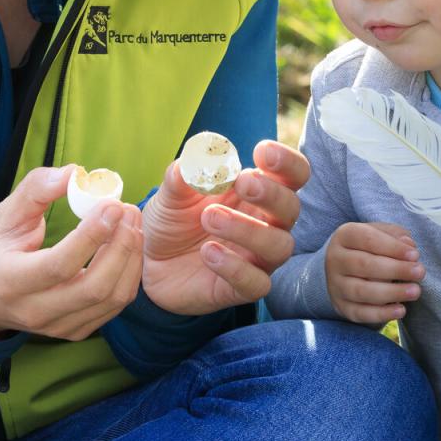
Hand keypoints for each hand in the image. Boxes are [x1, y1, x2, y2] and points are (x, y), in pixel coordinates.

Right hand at [0, 166, 142, 341]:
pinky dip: (128, 275)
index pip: (60, 265)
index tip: (113, 205)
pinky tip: (128, 246)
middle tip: (129, 211)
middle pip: (94, 288)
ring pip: (111, 300)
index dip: (92, 235)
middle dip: (121, 246)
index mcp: (11, 281)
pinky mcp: (73, 330)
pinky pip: (114, 306)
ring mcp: (56, 326)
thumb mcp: (5, 215)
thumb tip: (74, 174)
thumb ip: (36, 189)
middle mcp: (34, 310)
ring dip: (130, 259)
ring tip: (132, 224)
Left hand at [141, 140, 307, 315]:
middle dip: (271, 193)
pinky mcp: (243, 288)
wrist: (148, 263)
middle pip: (291, 208)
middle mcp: (266, 224)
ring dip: (248, 229)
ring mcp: (257, 258)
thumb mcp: (172, 193)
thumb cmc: (173, 220)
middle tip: (242, 183)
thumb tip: (198, 156)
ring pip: (279, 246)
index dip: (287, 162)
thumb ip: (185, 174)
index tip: (262, 151)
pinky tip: (208, 253)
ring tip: (209, 218)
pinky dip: (235, 268)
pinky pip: (256, 283)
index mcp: (258, 192)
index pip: (292, 175)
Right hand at [325, 221, 424, 324]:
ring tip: (415, 291)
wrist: (344, 269)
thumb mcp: (380, 233)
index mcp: (344, 235)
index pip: (368, 239)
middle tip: (420, 272)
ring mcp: (335, 284)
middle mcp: (335, 259)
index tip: (415, 255)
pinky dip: (382, 314)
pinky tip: (401, 310)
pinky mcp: (341, 306)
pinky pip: (360, 313)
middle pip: (364, 264)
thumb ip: (395, 235)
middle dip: (395, 269)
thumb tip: (408, 244)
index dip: (393, 247)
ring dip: (392, 292)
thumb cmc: (369, 247)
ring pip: (362, 291)